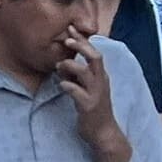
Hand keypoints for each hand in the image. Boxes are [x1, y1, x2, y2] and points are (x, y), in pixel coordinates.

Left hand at [55, 29, 122, 150]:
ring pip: (85, 72)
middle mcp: (101, 82)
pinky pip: (77, 92)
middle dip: (81, 46)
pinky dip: (67, 85)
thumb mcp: (86, 88)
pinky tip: (61, 85)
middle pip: (95, 57)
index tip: (70, 28)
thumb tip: (62, 63)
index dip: (83, 40)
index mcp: (101, 76)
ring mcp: (96, 94)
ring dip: (69, 66)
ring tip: (58, 68)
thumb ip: (77, 75)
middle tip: (66, 40)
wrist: (103, 133)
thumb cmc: (93, 108)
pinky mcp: (89, 106)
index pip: (94, 52)